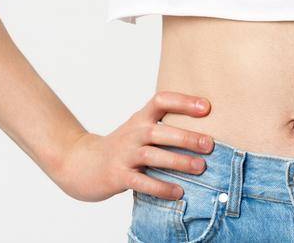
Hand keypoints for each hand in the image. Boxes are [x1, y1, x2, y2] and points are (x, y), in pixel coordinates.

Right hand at [53, 90, 216, 201]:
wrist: (83, 164)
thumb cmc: (122, 146)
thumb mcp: (139, 129)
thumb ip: (164, 127)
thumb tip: (205, 131)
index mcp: (140, 118)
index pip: (161, 101)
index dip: (184, 101)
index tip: (207, 107)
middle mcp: (133, 134)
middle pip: (160, 132)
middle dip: (186, 137)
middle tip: (210, 144)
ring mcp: (124, 155)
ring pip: (153, 156)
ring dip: (178, 162)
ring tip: (200, 167)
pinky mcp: (119, 176)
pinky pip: (142, 183)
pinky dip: (161, 188)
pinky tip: (178, 192)